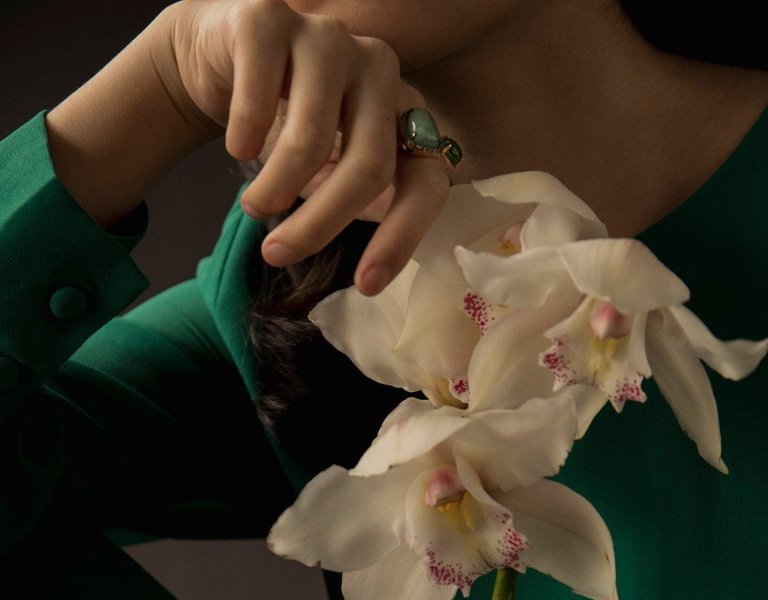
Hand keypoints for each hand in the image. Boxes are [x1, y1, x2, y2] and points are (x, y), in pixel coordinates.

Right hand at [165, 0, 450, 292]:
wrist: (222, 59)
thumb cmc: (287, 127)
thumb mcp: (333, 173)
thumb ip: (362, 205)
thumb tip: (371, 274)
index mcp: (404, 114)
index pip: (427, 181)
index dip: (401, 237)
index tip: (364, 286)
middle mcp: (379, 70)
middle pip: (370, 167)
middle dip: (320, 224)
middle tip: (278, 254)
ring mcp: (329, 38)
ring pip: (314, 139)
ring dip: (274, 189)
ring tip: (254, 208)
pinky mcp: (271, 19)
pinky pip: (259, 97)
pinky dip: (244, 139)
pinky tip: (238, 149)